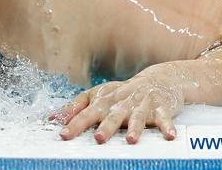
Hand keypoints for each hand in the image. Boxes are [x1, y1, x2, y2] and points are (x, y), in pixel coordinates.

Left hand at [47, 69, 183, 143]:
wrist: (158, 80)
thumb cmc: (122, 93)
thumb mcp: (98, 97)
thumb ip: (76, 108)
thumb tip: (52, 118)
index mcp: (104, 99)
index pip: (86, 111)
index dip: (75, 122)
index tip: (63, 134)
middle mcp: (121, 102)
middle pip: (111, 115)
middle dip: (105, 127)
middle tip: (98, 138)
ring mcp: (141, 105)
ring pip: (137, 117)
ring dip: (134, 128)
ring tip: (131, 140)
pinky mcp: (161, 108)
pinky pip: (164, 118)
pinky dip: (167, 126)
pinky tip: (169, 136)